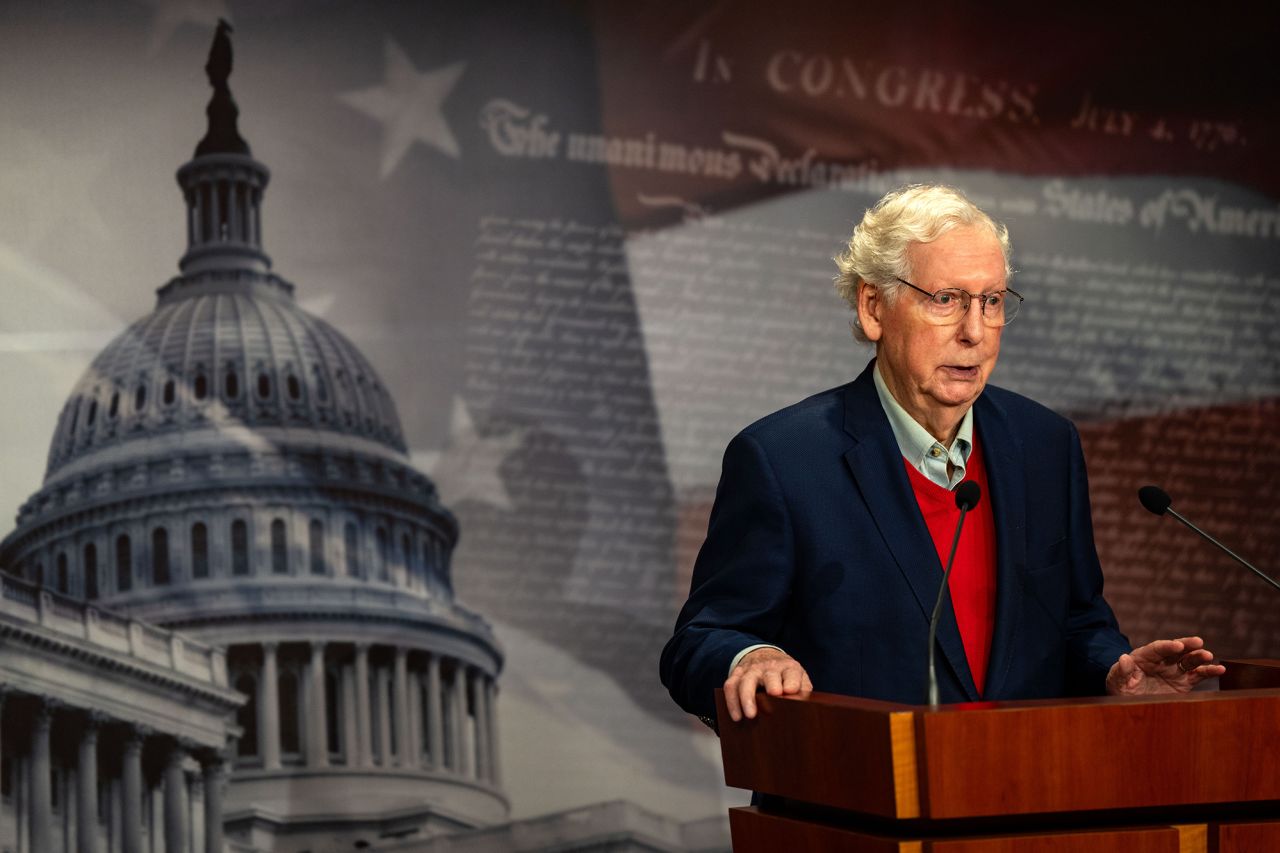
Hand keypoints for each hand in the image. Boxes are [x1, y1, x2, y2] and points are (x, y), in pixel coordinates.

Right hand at [723, 647, 812, 721]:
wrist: (764, 656)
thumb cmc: (784, 675)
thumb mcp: (799, 678)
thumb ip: (803, 691)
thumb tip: (803, 706)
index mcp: (788, 668)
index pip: (791, 672)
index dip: (791, 681)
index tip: (790, 691)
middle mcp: (769, 666)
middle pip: (769, 674)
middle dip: (770, 684)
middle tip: (773, 697)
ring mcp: (751, 669)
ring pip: (746, 680)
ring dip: (746, 697)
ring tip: (750, 715)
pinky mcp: (737, 674)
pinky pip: (730, 685)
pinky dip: (731, 701)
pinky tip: (736, 716)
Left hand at [1105, 636, 1225, 695]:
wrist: (1129, 698)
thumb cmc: (1120, 686)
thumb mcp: (1116, 679)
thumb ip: (1121, 670)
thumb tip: (1124, 658)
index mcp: (1144, 656)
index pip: (1157, 648)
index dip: (1167, 646)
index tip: (1177, 645)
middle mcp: (1162, 660)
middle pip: (1176, 650)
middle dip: (1187, 645)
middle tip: (1198, 642)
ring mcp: (1174, 670)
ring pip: (1189, 660)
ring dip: (1199, 658)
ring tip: (1209, 656)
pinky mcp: (1184, 682)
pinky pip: (1198, 675)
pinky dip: (1209, 672)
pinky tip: (1220, 670)